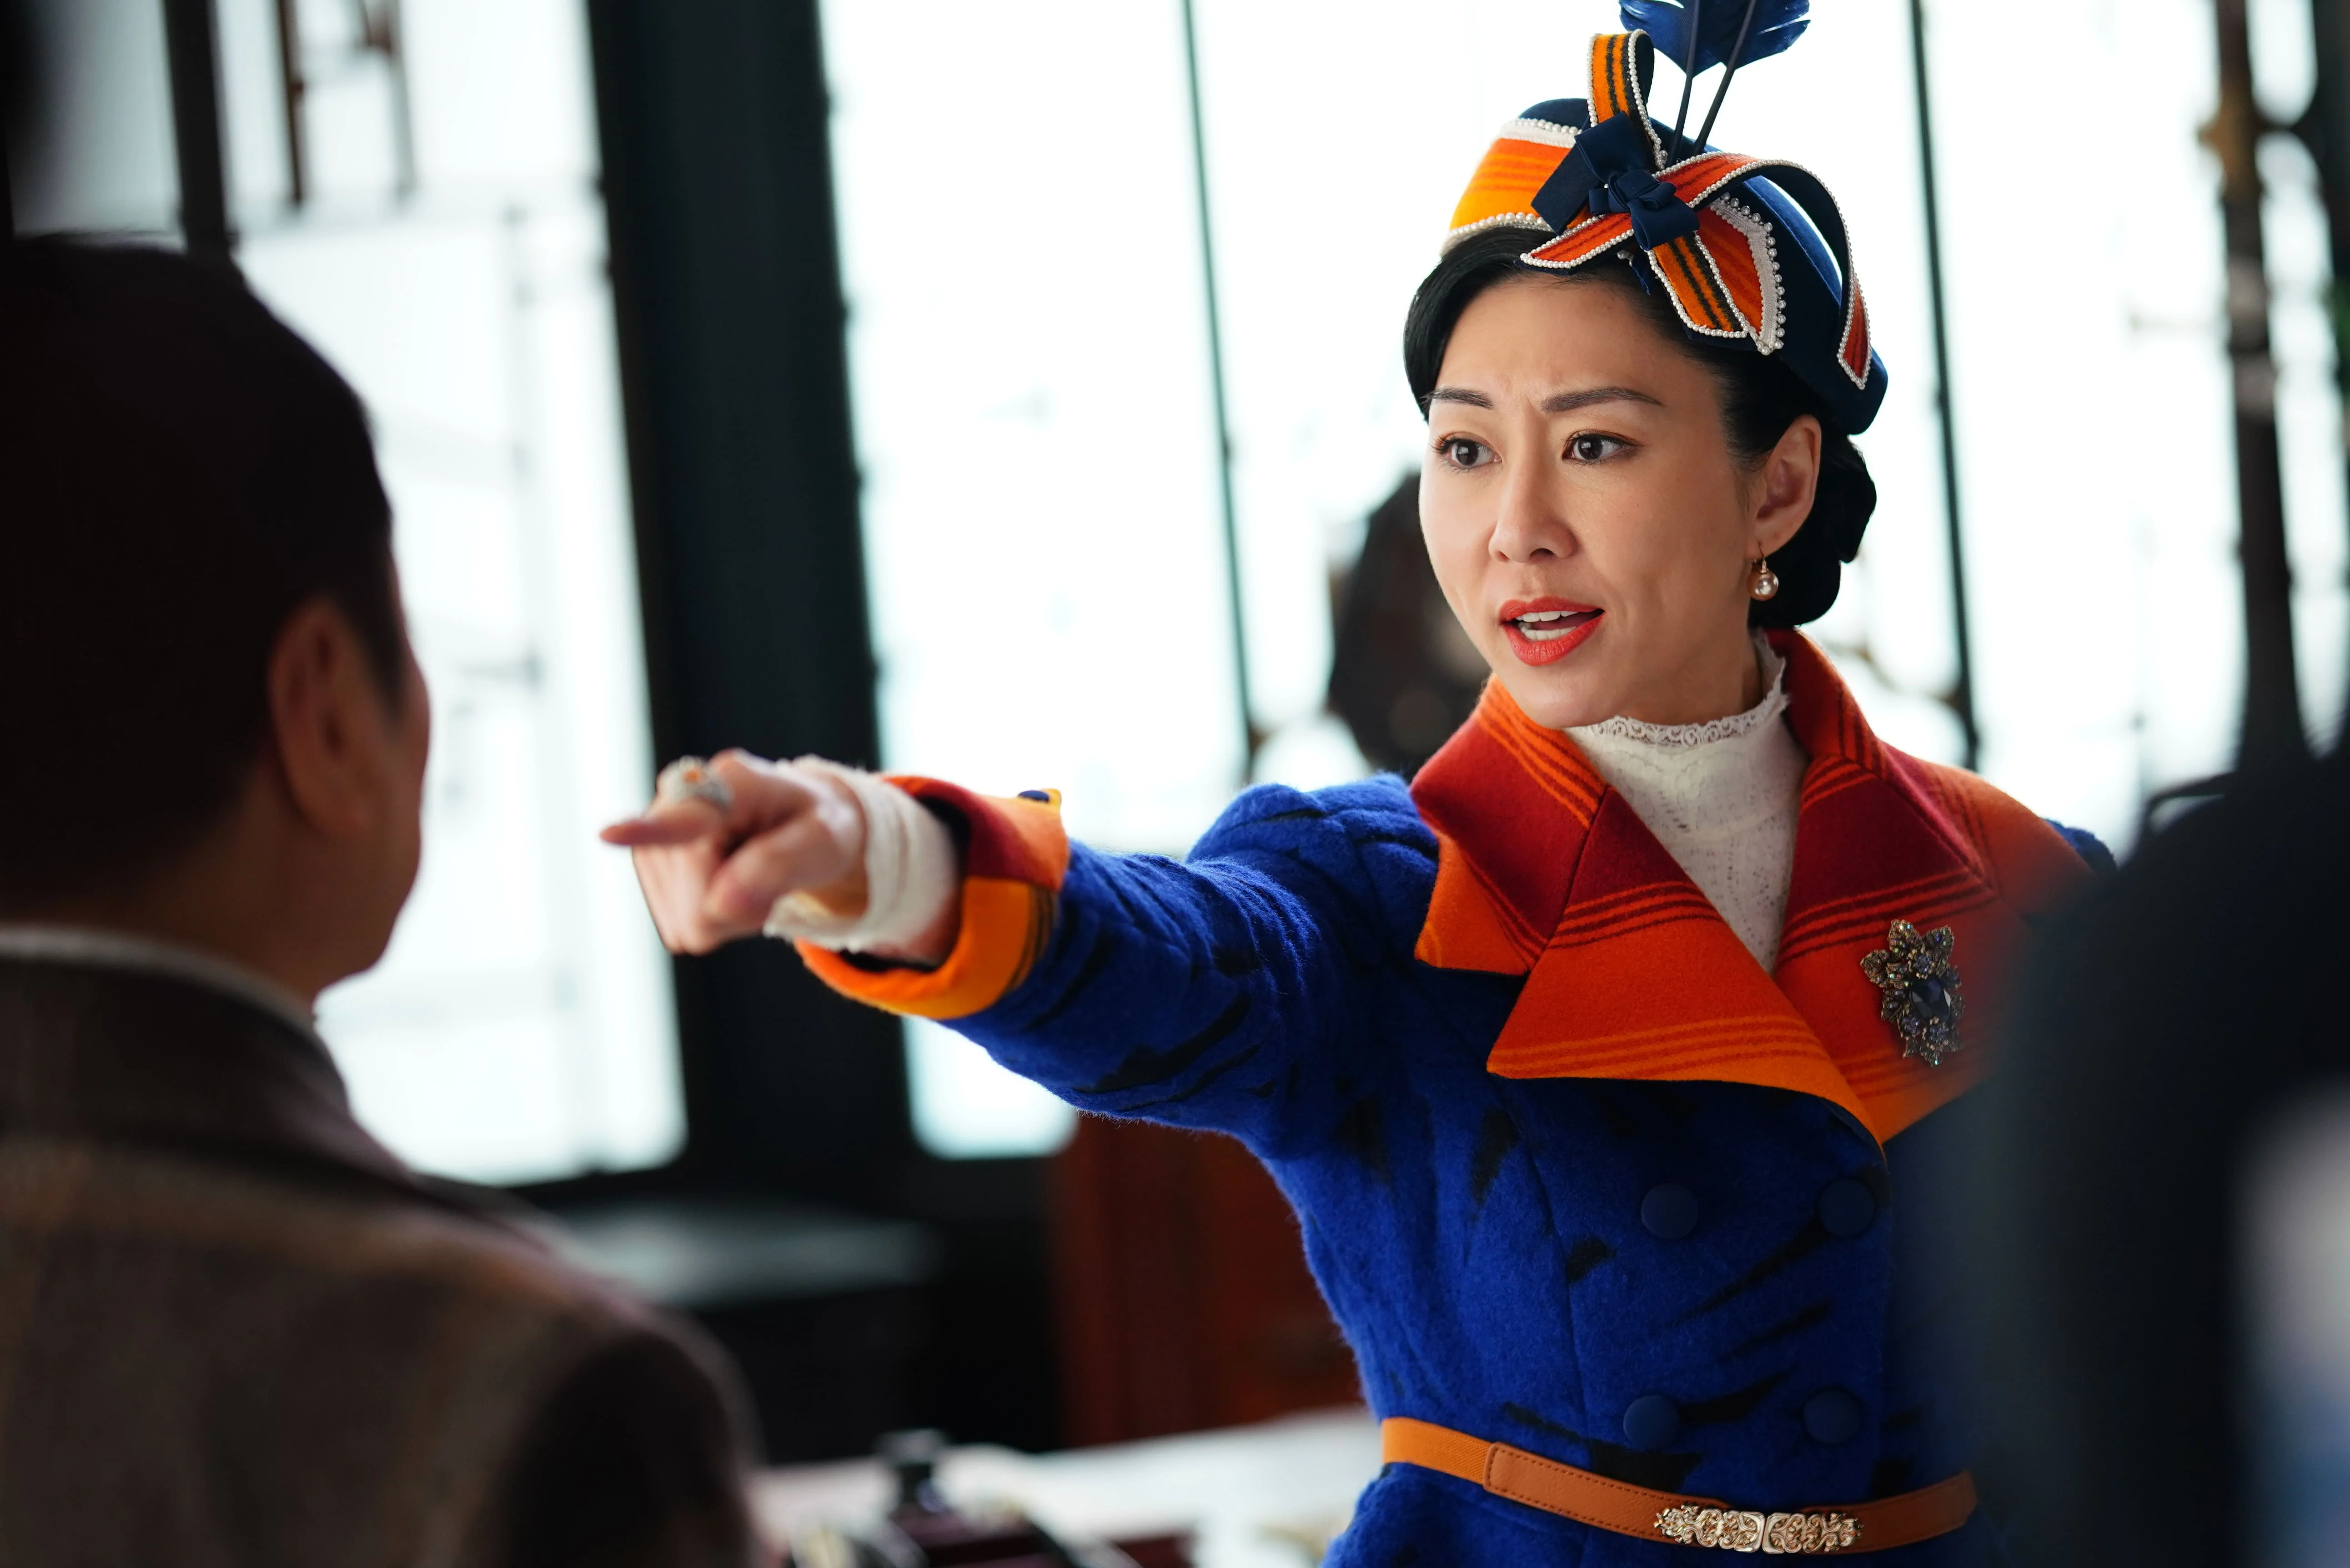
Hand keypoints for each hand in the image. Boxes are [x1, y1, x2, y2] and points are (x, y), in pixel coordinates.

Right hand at [600, 751, 867, 954]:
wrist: (801, 823)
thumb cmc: (816, 826)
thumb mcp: (826, 839)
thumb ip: (781, 865)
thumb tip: (720, 904)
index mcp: (732, 782)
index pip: (686, 816)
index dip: (648, 830)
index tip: (609, 834)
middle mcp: (679, 802)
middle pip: (699, 896)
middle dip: (743, 902)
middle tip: (773, 872)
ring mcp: (656, 838)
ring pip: (689, 920)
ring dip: (732, 912)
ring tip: (753, 873)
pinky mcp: (650, 872)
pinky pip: (684, 929)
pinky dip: (718, 919)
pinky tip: (731, 885)